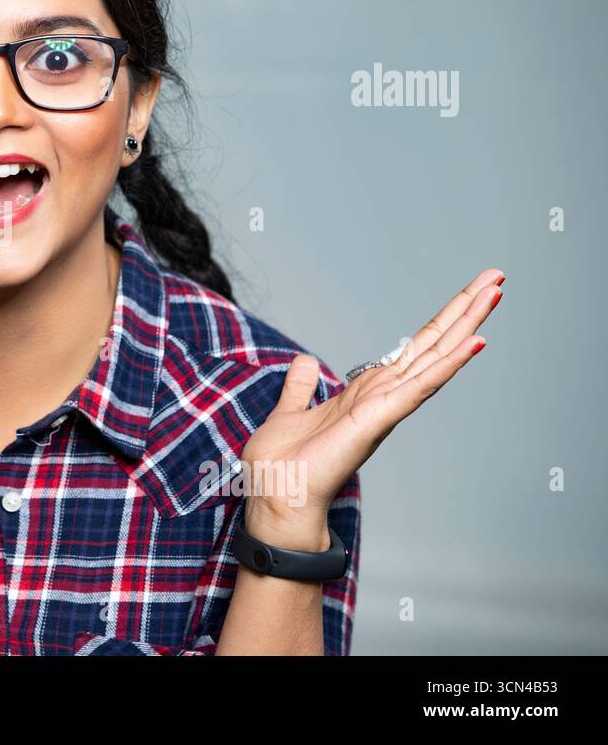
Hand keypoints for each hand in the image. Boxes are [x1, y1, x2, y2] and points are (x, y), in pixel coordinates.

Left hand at [240, 268, 504, 545]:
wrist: (277, 497)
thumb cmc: (284, 466)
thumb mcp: (290, 412)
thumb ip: (301, 388)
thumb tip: (306, 362)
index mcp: (366, 393)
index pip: (411, 349)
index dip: (440, 321)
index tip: (467, 292)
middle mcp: (383, 397)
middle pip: (432, 345)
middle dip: (463, 310)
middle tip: (495, 276)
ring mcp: (385, 408)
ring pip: (434, 357)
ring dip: (465, 324)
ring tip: (493, 292)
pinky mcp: (379, 419)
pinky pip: (419, 386)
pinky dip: (448, 364)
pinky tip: (474, 342)